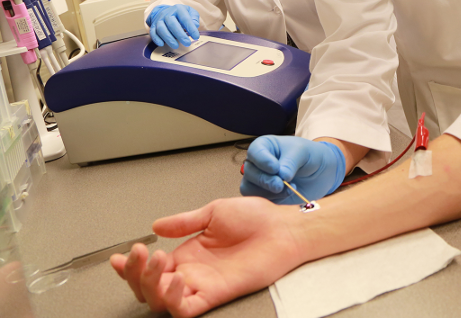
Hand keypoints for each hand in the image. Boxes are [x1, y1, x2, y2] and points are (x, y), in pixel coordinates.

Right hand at [110, 197, 302, 317]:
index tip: (118, 257)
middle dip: (135, 274)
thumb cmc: (257, 219)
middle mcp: (192, 271)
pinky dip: (176, 300)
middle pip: (149, 287)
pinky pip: (188, 308)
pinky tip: (177, 279)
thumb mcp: (214, 212)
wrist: (283, 228)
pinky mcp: (217, 294)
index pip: (150, 266)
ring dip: (151, 285)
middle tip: (137, 255)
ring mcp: (203, 285)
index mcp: (188, 253)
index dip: (130, 266)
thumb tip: (157, 225)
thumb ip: (184, 222)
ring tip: (156, 262)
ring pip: (162, 301)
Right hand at [147, 4, 200, 48]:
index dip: (191, 28)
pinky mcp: (153, 26)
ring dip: (169, 39)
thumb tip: (195, 25)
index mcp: (178, 9)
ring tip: (176, 46)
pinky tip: (162, 44)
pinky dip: (156, 39)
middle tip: (187, 43)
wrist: (166, 11)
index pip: (185, 19)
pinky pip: (153, 32)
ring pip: (161, 29)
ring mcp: (159, 19)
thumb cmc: (181, 14)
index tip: (196, 37)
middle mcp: (167, 13)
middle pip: (172, 24)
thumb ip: (194, 18)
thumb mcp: (190, 12)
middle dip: (180, 35)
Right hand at [240, 136, 345, 203]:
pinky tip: (288, 194)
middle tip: (280, 184)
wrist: (320, 173)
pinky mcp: (264, 196)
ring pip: (249, 189)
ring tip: (290, 188)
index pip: (254, 152)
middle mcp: (258, 163)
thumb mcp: (303, 152)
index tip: (275, 168)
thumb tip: (281, 178)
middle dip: (265, 180)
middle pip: (249, 173)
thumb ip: (290, 163)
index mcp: (264, 147)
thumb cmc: (309, 155)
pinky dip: (272, 200)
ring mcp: (259, 180)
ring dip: (268, 192)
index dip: (262, 161)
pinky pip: (259, 202)